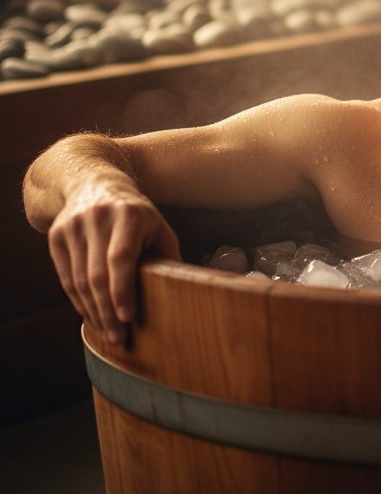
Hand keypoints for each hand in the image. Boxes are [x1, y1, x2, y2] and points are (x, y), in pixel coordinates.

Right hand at [47, 182, 179, 343]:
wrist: (93, 184)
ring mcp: (73, 226)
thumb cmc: (136, 214)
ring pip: (78, 280)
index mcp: (129, 214)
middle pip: (97, 274)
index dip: (123, 290)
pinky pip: (65, 278)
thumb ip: (167, 254)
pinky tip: (91, 315)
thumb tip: (181, 290)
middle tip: (118, 337)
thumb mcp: (158, 226)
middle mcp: (97, 218)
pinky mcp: (56, 236)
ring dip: (92, 311)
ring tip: (107, 331)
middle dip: (107, 310)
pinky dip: (78, 302)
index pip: (121, 257)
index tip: (128, 317)